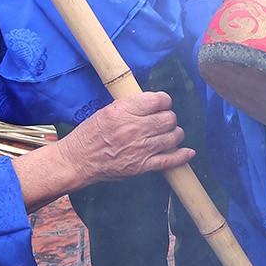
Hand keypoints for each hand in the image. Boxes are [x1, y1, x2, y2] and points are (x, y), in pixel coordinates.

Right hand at [56, 92, 191, 186]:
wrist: (78, 161)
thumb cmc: (89, 135)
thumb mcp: (107, 111)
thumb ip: (131, 106)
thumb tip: (153, 103)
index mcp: (124, 111)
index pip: (158, 100)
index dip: (164, 101)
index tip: (162, 104)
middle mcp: (135, 128)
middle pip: (169, 118)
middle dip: (169, 118)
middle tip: (163, 121)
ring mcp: (140, 148)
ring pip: (173, 137)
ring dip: (175, 134)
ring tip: (170, 134)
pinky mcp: (142, 166)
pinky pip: (170, 160)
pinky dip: (182, 156)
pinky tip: (188, 152)